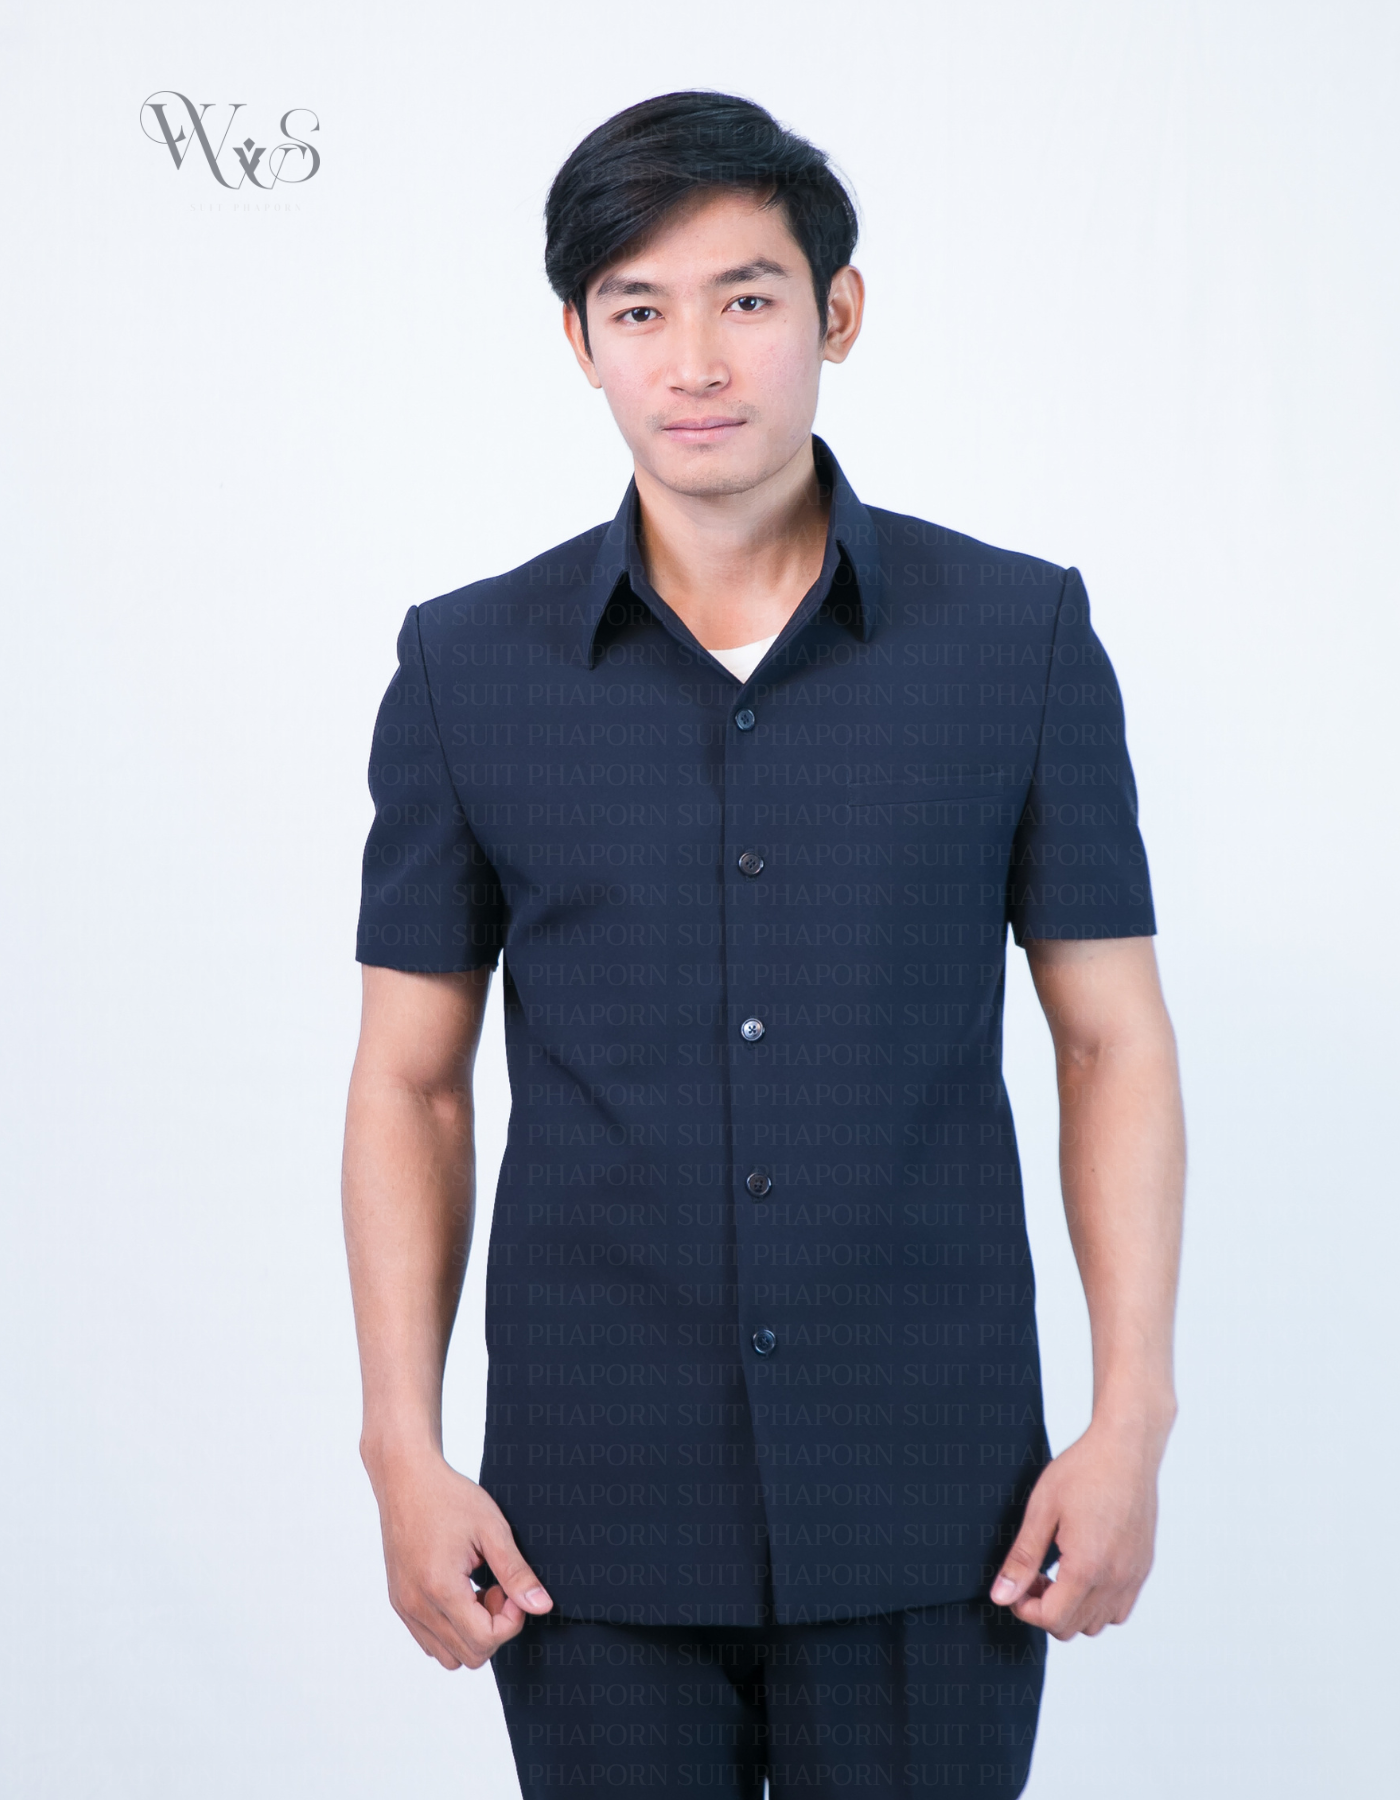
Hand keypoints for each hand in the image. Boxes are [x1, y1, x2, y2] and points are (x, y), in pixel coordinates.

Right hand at [367, 1450, 552, 1668]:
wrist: (406, 1478)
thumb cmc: (448, 1496)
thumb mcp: (491, 1528)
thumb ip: (517, 1573)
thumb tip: (542, 1606)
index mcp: (440, 1588)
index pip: (485, 1641)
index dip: (511, 1621)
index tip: (512, 1589)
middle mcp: (416, 1606)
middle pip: (469, 1656)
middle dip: (494, 1628)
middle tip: (497, 1588)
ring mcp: (404, 1607)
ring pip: (448, 1656)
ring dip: (472, 1633)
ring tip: (478, 1590)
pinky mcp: (400, 1602)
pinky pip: (429, 1641)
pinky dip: (451, 1628)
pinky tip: (461, 1592)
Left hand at [989, 1414, 1167, 1639]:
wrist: (1127, 1448)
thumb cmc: (1083, 1470)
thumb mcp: (1041, 1510)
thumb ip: (1022, 1559)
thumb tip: (1001, 1596)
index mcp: (1087, 1567)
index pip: (1052, 1620)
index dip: (1024, 1609)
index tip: (1015, 1586)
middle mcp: (1115, 1579)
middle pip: (1073, 1627)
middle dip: (1045, 1609)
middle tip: (1032, 1576)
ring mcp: (1133, 1576)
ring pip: (1098, 1624)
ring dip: (1072, 1609)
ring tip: (1056, 1572)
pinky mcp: (1143, 1567)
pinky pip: (1120, 1609)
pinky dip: (1098, 1603)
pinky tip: (1083, 1570)